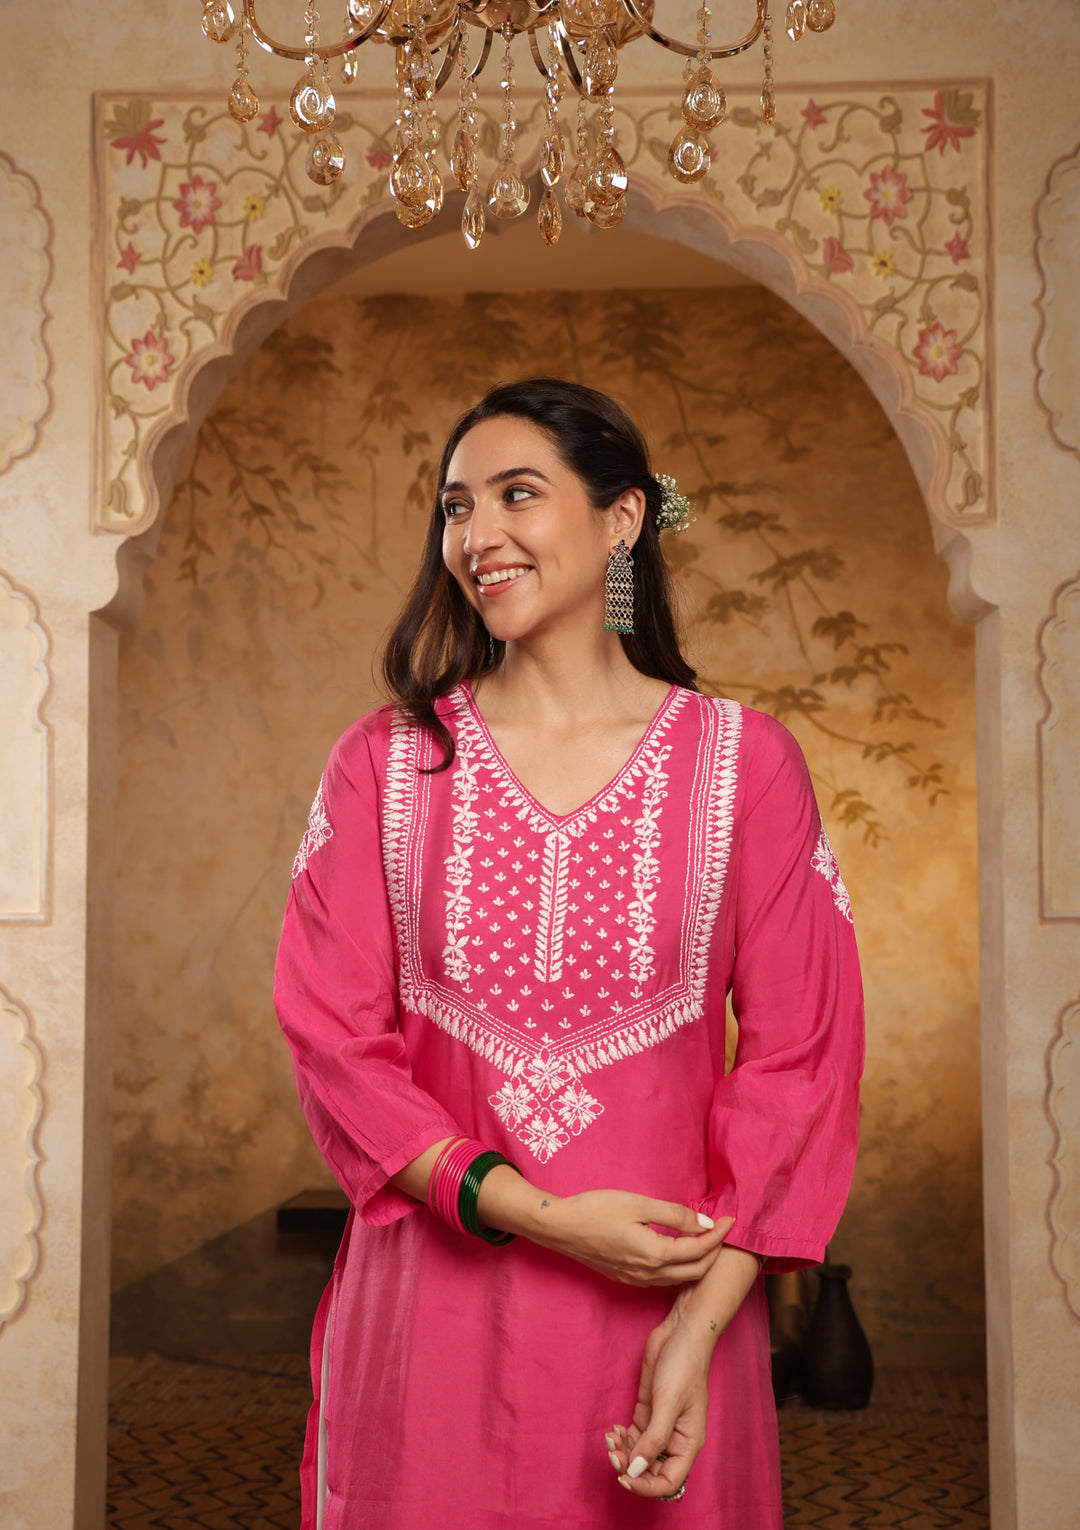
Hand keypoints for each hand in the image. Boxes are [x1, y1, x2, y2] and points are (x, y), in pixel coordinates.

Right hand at [527, 1191, 733, 1287]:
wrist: (560, 1228)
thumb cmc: (597, 1209)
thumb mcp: (639, 1204)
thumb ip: (675, 1215)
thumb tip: (704, 1223)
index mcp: (654, 1255)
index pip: (699, 1250)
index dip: (719, 1235)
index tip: (731, 1219)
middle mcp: (649, 1274)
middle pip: (695, 1271)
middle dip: (714, 1252)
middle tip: (722, 1230)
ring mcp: (636, 1280)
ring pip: (680, 1278)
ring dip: (698, 1261)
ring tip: (706, 1237)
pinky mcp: (626, 1278)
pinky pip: (664, 1279)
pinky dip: (680, 1266)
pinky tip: (679, 1249)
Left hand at [606, 1309, 711, 1498]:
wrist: (680, 1333)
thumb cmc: (683, 1366)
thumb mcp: (668, 1403)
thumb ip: (653, 1439)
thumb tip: (636, 1470)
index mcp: (688, 1444)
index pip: (668, 1482)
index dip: (646, 1486)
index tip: (624, 1478)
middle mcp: (674, 1439)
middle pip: (650, 1471)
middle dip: (630, 1468)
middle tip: (612, 1454)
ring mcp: (660, 1426)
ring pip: (639, 1454)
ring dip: (623, 1452)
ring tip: (610, 1438)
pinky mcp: (648, 1411)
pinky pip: (633, 1436)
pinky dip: (622, 1438)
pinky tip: (614, 1429)